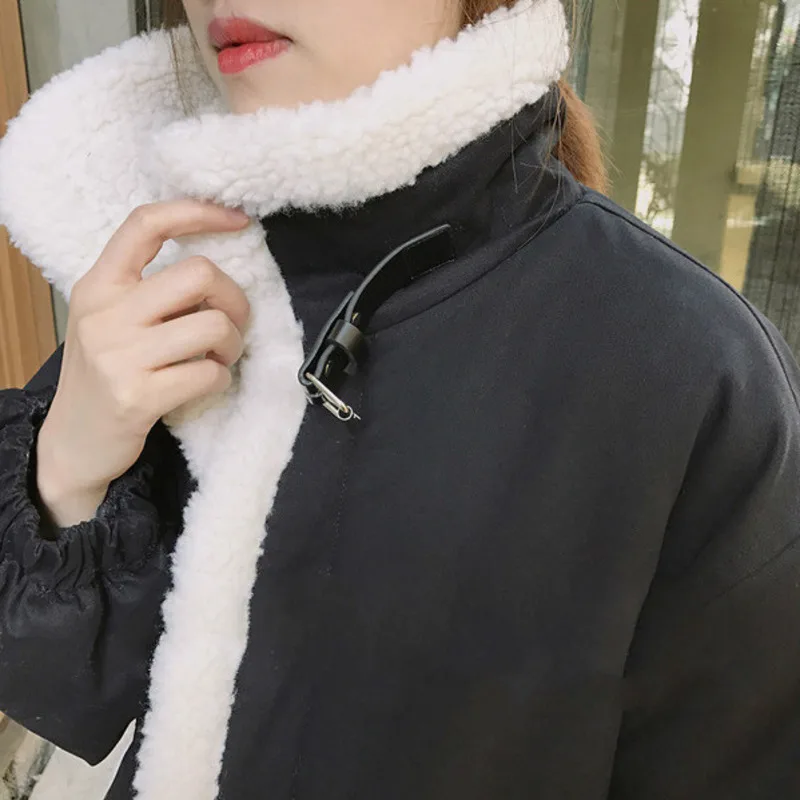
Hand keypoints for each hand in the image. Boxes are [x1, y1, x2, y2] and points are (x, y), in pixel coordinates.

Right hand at [36, 199, 251, 525]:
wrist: (73, 443)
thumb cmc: (103, 375)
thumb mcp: (109, 321)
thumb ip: (148, 292)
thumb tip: (217, 273)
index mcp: (98, 285)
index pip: (146, 224)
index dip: (199, 213)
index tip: (239, 221)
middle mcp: (105, 314)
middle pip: (200, 273)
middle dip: (234, 299)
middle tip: (231, 324)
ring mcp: (119, 356)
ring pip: (213, 325)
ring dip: (232, 344)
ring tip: (219, 358)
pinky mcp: (138, 397)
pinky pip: (210, 373)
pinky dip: (221, 379)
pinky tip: (206, 383)